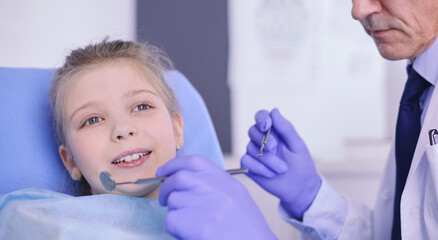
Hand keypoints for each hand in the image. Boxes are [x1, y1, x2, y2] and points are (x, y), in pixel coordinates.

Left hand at [156, 155, 276, 239]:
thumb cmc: (245, 229)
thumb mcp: (235, 197)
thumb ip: (212, 185)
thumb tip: (183, 179)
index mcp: (226, 181)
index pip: (194, 162)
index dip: (174, 165)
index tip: (162, 171)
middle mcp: (216, 189)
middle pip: (178, 178)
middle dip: (166, 189)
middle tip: (164, 200)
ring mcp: (208, 205)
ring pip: (173, 201)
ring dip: (175, 213)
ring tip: (189, 224)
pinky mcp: (200, 226)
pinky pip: (172, 220)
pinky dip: (174, 228)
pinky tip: (188, 233)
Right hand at [241, 109, 320, 218]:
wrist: (300, 188)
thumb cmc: (301, 165)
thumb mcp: (297, 145)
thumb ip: (286, 129)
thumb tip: (274, 111)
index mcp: (274, 131)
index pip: (261, 117)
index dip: (261, 118)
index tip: (267, 125)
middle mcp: (261, 140)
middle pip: (252, 131)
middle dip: (264, 140)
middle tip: (276, 149)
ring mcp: (254, 153)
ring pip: (250, 148)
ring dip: (268, 159)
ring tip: (282, 169)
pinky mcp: (250, 166)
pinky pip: (246, 161)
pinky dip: (260, 168)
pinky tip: (271, 174)